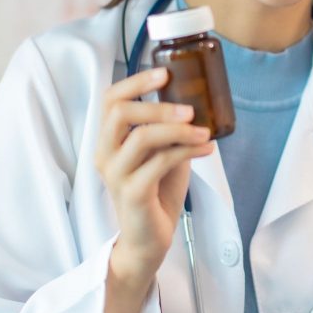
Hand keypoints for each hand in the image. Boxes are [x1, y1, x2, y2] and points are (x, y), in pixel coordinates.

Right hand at [93, 67, 214, 284]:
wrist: (149, 238)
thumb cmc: (156, 191)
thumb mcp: (161, 151)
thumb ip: (168, 128)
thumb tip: (196, 98)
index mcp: (109, 140)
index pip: (109, 100)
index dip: (135, 82)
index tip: (164, 73)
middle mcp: (105, 154)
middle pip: (120, 113)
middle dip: (158, 105)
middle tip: (190, 108)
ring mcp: (116, 175)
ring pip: (142, 137)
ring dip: (178, 129)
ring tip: (205, 131)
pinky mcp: (133, 193)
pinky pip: (161, 162)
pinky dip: (188, 150)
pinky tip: (207, 148)